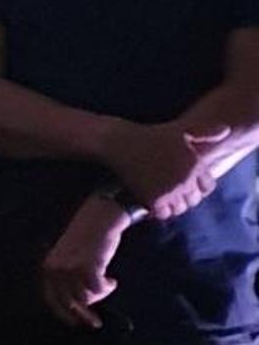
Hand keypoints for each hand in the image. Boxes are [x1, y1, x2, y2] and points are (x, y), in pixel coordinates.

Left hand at [41, 193, 130, 328]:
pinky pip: (99, 288)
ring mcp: (71, 268)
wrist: (100, 218)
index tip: (76, 323)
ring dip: (100, 295)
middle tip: (96, 323)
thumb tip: (77, 304)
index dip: (64, 314)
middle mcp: (56, 269)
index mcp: (49, 268)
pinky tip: (112, 280)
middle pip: (69, 303)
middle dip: (84, 315)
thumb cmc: (87, 238)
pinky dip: (107, 287)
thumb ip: (67, 277)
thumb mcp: (68, 257)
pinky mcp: (89, 266)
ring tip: (108, 286)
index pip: (52, 299)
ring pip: (86, 297)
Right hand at [104, 119, 228, 219]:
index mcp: (195, 164)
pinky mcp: (153, 199)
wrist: (117, 143)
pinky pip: (163, 213)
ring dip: (171, 205)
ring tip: (160, 197)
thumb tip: (227, 131)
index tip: (183, 185)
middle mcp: (186, 178)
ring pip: (180, 208)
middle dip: (184, 197)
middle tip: (168, 192)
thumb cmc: (148, 136)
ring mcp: (170, 190)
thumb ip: (205, 132)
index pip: (207, 187)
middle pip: (193, 200)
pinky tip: (150, 202)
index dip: (196, 188)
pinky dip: (159, 211)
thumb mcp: (179, 131)